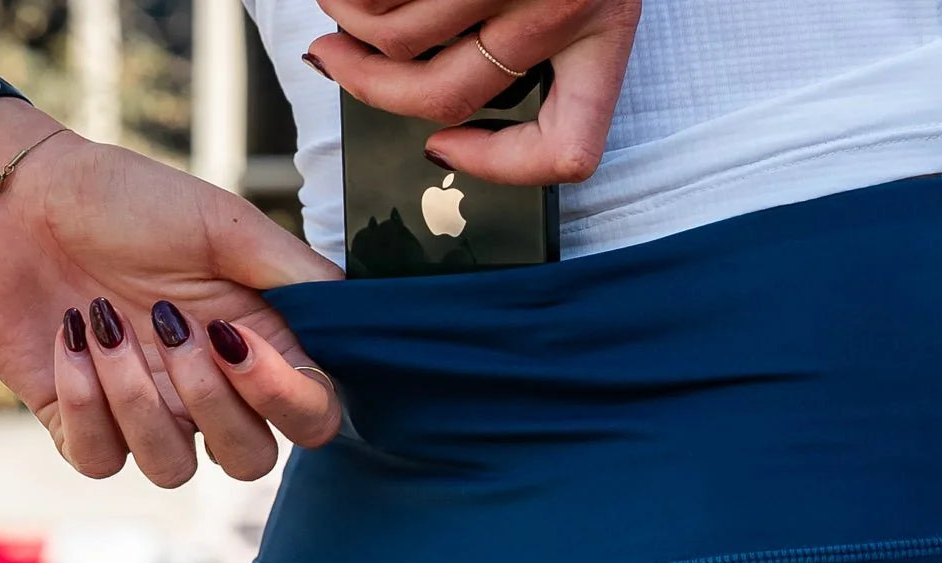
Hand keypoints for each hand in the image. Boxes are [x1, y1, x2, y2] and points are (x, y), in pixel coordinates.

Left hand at [0, 101, 343, 486]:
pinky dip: (83, 402)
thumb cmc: (126, 202)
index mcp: (258, 352)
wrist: (16, 193)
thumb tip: (355, 313)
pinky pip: (100, 459)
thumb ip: (296, 273)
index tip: (234, 336)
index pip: (311, 419)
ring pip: (173, 469)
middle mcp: (211, 395)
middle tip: (169, 324)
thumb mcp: (225, 223)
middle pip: (250, 462)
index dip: (284, 398)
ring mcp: (149, 415)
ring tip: (103, 322)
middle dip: (209, 402)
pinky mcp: (83, 424)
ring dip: (137, 400)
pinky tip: (70, 336)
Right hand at [307, 0, 640, 184]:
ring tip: (340, 0)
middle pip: (445, 96)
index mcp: (605, 31)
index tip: (446, 149)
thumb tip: (441, 106)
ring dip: (348, 20)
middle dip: (371, 88)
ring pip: (398, 36)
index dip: (502, 168)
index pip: (569, 150)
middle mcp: (563, 6)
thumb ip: (530, 39)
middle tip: (336, 61)